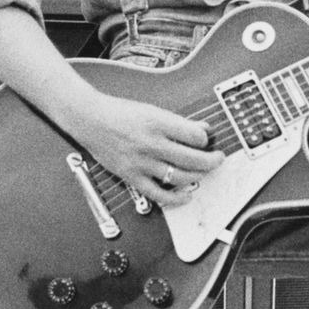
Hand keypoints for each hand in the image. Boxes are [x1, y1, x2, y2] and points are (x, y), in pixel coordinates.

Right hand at [70, 94, 223, 208]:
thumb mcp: (152, 110)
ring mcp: (142, 162)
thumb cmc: (120, 113)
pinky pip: (159, 194)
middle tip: (218, 158)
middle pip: (193, 158)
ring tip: (204, 172)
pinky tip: (187, 194)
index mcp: (158, 122)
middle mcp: (151, 143)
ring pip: (181, 177)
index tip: (207, 139)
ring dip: (199, 176)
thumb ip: (178, 122)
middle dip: (212, 160)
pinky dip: (176, 198)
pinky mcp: (132, 176)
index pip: (195, 136)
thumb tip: (203, 130)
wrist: (90, 119)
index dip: (207, 138)